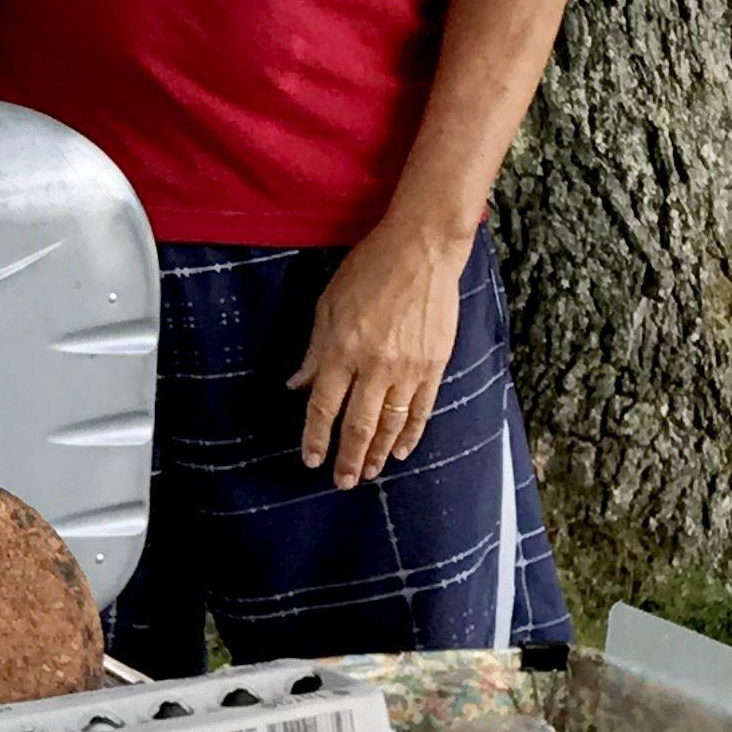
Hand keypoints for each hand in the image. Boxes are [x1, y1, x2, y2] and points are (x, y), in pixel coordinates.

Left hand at [290, 221, 467, 488]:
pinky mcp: (434, 365)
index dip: (316, 437)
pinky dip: (410, 434)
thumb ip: (314, 350)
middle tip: (342, 482)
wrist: (422, 249)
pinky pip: (420, 409)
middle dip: (348, 458)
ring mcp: (409, 367)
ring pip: (390, 423)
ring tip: (368, 473)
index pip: (324, 406)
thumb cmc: (369, 270)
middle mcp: (375, 364)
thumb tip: (297, 385)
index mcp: (343, 349)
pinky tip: (399, 450)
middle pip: (358, 424)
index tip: (311, 459)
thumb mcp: (328, 305)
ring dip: (377, 452)